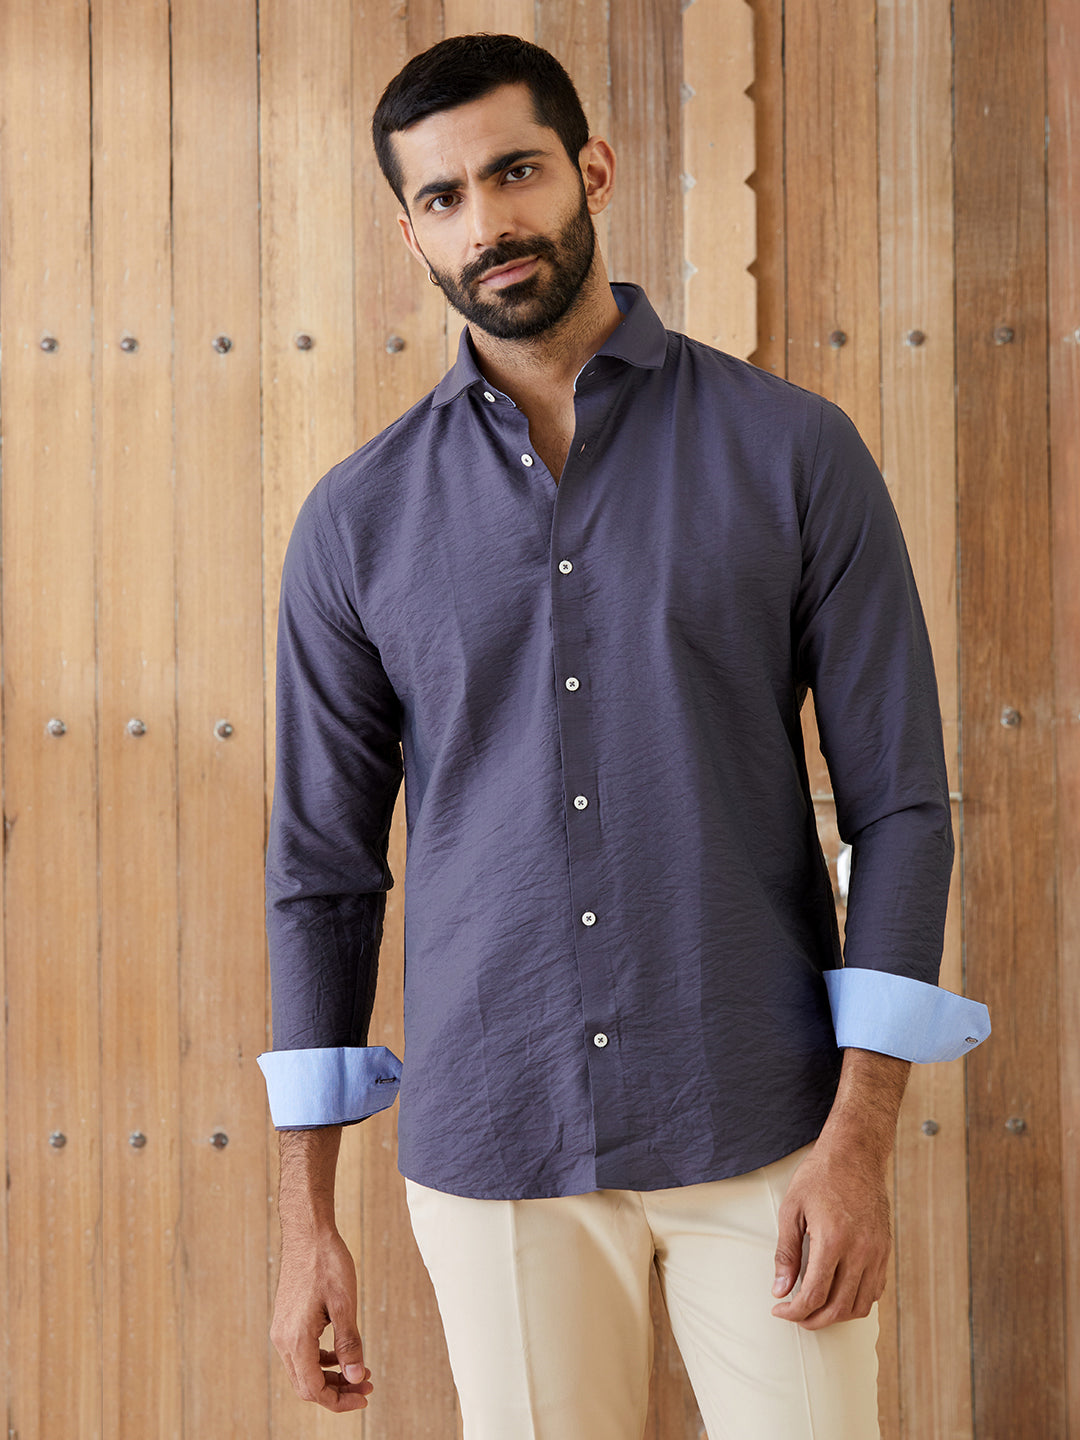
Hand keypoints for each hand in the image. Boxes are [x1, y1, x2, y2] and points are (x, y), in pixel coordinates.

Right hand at [271, 1226, 373, 1411]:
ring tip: (360, 1370)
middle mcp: (283, 1340)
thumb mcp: (345, 1303)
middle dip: (337, 1390)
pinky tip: (343, 1352)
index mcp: (296, 1339)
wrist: (307, 1232)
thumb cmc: (327, 1263)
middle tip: (366, 1384)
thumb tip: (355, 1378)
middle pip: (307, 1385)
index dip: (339, 1400)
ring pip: (304, 1371)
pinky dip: (322, 1360)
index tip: (364, 1394)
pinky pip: (302, 1353)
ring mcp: (282, 1330)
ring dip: (331, 1376)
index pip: (314, 1389)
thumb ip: (349, 1344)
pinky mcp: (287, 1321)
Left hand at [770, 1139, 890, 1329]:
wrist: (855, 1153)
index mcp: (833, 1240)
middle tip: (795, 1316)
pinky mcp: (885, 1249)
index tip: (779, 1310)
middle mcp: (860, 1251)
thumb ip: (786, 1253)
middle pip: (838, 1307)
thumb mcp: (792, 1209)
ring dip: (836, 1316)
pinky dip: (856, 1302)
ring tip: (815, 1310)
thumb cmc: (819, 1176)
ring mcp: (877, 1252)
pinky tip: (838, 1294)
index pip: (815, 1294)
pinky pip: (875, 1290)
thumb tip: (780, 1289)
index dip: (794, 1311)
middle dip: (813, 1320)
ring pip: (860, 1305)